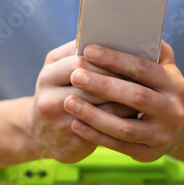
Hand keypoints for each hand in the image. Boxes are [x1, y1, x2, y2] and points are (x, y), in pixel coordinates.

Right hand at [29, 41, 138, 163]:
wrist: (38, 133)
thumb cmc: (57, 92)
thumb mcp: (58, 69)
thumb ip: (77, 52)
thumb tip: (111, 37)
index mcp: (48, 76)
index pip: (81, 64)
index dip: (107, 62)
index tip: (129, 59)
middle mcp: (48, 101)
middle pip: (92, 89)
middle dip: (119, 83)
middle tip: (144, 78)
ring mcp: (58, 126)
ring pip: (102, 112)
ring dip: (126, 104)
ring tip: (145, 97)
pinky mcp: (70, 146)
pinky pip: (103, 134)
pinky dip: (121, 124)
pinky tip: (135, 118)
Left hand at [64, 41, 183, 162]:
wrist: (175, 127)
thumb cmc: (157, 86)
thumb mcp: (160, 66)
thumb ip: (145, 48)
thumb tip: (118, 29)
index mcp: (175, 84)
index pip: (143, 69)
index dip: (115, 59)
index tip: (88, 50)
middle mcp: (173, 111)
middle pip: (135, 98)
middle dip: (102, 86)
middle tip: (75, 75)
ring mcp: (162, 135)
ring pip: (124, 128)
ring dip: (93, 115)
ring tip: (68, 102)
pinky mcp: (149, 154)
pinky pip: (118, 146)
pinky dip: (95, 135)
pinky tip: (75, 123)